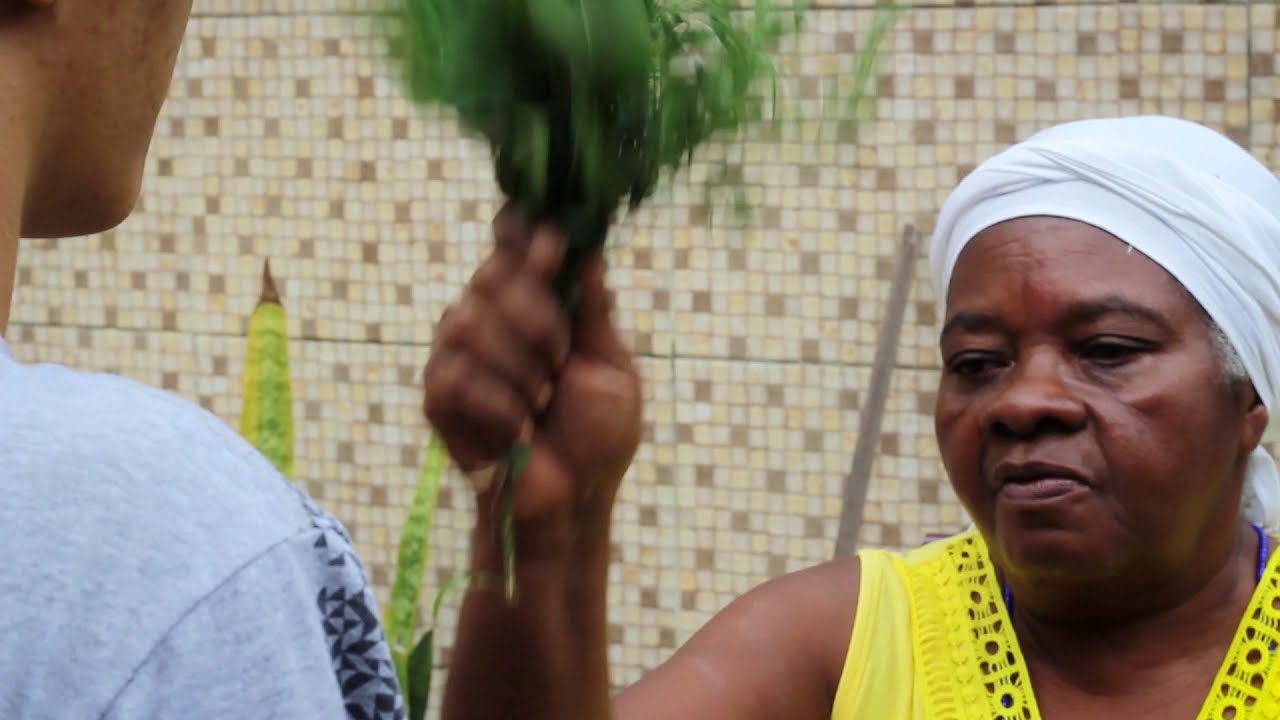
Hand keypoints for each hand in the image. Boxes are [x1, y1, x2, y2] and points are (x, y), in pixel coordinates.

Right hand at [423, 205, 642, 543]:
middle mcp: (490, 319)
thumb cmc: (598, 436)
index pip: (512, 243)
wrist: (574, 501)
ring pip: (467, 322)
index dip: (523, 232)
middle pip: (490, 275)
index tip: (552, 245)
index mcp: (535, 305)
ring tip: (542, 403)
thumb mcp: (613, 368)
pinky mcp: (437, 397)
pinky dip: (498, 405)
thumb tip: (589, 247)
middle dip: (536, 317)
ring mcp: (457, 356)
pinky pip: (454, 375)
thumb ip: (595, 311)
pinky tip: (519, 431)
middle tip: (562, 359)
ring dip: (518, 367)